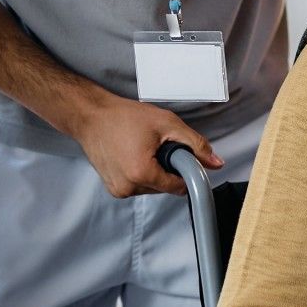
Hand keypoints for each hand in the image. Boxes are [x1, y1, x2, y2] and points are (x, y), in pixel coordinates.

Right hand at [68, 97, 220, 197]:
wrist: (91, 116)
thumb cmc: (124, 117)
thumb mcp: (168, 124)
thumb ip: (196, 145)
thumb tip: (215, 163)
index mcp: (141, 173)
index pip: (179, 187)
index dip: (185, 171)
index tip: (182, 156)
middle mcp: (127, 187)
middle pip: (166, 187)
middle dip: (168, 168)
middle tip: (157, 145)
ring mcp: (118, 190)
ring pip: (153, 187)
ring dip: (155, 170)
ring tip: (143, 148)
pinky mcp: (113, 188)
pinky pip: (139, 185)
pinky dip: (142, 172)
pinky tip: (133, 154)